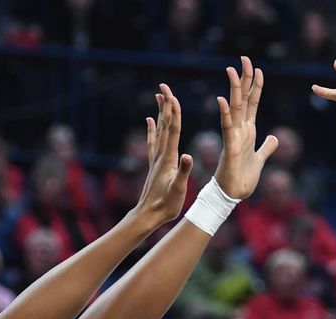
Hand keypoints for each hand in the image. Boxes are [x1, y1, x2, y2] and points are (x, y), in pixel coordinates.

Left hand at [131, 84, 193, 229]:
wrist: (148, 216)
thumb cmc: (165, 206)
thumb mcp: (178, 190)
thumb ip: (183, 172)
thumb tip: (188, 155)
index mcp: (168, 159)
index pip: (172, 131)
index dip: (174, 113)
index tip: (174, 95)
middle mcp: (160, 156)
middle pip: (164, 125)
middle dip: (166, 105)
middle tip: (164, 86)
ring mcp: (156, 159)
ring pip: (158, 130)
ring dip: (160, 112)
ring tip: (159, 95)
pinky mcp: (154, 165)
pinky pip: (153, 141)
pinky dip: (152, 129)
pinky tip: (150, 120)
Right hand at [213, 56, 278, 199]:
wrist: (232, 195)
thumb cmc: (242, 178)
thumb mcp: (260, 159)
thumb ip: (267, 147)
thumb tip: (274, 138)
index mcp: (248, 131)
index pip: (252, 103)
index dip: (255, 86)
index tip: (257, 69)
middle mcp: (240, 130)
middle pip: (243, 99)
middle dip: (244, 79)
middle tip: (245, 59)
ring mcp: (233, 137)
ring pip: (234, 108)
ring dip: (233, 89)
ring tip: (232, 70)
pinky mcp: (229, 147)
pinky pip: (227, 128)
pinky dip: (225, 114)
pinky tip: (222, 100)